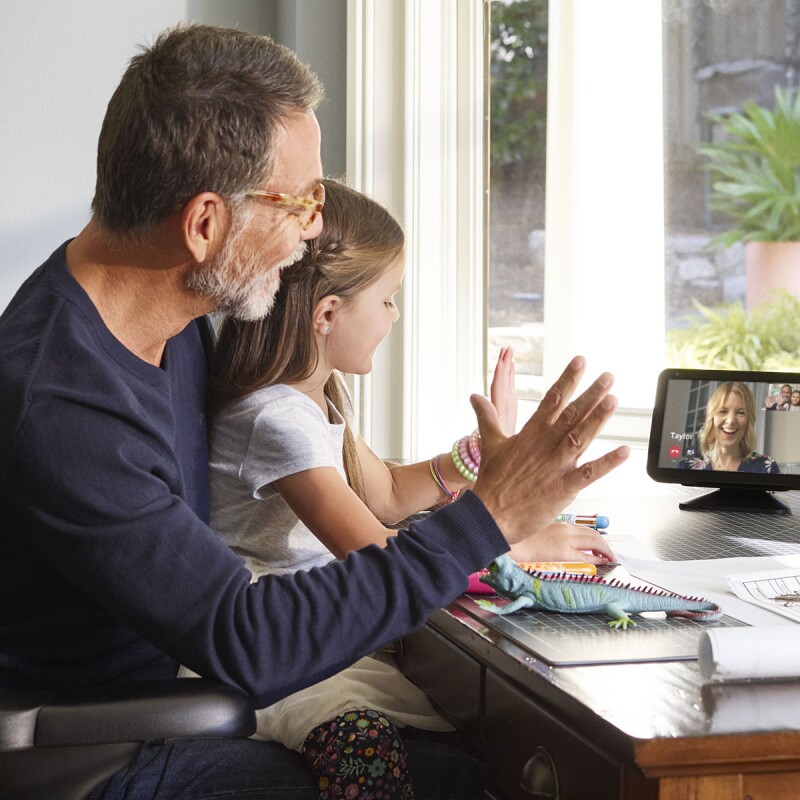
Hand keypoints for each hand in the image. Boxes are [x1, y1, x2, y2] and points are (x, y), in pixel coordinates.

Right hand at [471, 355, 628, 544]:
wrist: (489, 515)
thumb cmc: (492, 482)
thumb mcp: (490, 444)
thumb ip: (487, 418)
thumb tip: (475, 396)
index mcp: (530, 434)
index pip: (552, 400)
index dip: (567, 380)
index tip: (580, 362)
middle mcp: (545, 446)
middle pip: (571, 415)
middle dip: (591, 394)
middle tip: (608, 377)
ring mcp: (555, 467)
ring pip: (580, 438)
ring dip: (598, 420)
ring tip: (613, 400)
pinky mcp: (563, 488)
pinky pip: (589, 473)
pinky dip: (607, 463)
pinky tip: (623, 451)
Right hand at [508, 523, 615, 564]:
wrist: (507, 545)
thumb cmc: (517, 542)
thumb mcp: (537, 534)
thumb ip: (552, 537)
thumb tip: (559, 547)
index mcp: (557, 523)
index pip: (583, 528)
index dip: (595, 537)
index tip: (600, 546)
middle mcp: (564, 529)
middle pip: (593, 534)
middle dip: (605, 544)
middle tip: (610, 554)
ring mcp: (564, 540)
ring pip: (594, 541)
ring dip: (605, 550)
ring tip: (610, 559)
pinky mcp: (562, 553)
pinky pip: (586, 556)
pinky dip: (597, 558)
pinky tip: (602, 563)